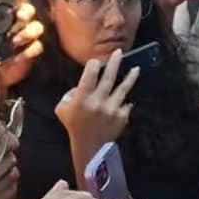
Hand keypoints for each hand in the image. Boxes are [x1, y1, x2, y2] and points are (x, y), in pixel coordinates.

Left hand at [0, 0, 44, 86]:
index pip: (15, 1)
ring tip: (14, 41)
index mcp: (7, 16)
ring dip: (27, 33)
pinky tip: (16, 57)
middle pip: (30, 10)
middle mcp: (20, 23)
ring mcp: (29, 36)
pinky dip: (27, 52)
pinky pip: (37, 47)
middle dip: (26, 12)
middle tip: (18, 16)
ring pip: (37, 27)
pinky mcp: (33, 49)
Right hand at [55, 50, 138, 168]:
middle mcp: (98, 102)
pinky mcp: (122, 116)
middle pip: (108, 78)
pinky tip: (125, 98)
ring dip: (130, 77)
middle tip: (119, 52)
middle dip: (114, 63)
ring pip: (123, 88)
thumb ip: (70, 93)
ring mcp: (112, 109)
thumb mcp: (63, 108)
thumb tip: (84, 82)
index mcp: (82, 99)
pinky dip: (124, 100)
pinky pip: (126, 103)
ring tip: (136, 68)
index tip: (97, 61)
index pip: (89, 75)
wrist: (90, 146)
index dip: (93, 65)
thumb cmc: (74, 125)